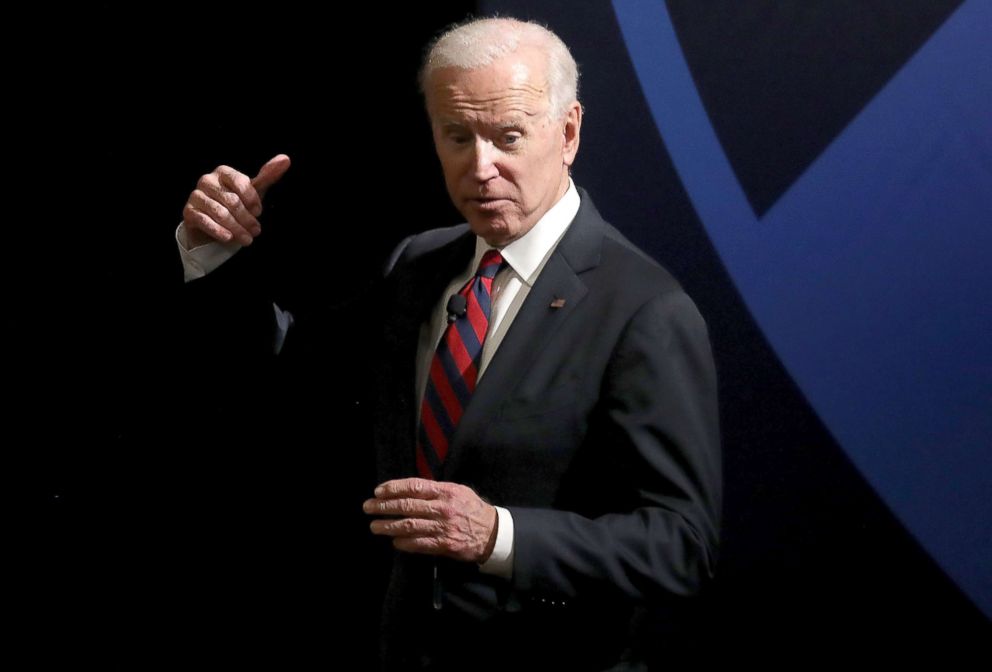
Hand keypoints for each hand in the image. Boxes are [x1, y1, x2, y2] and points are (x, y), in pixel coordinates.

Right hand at [181, 154, 290, 247]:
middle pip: (232, 201)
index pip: (241, 183)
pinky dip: (219, 231)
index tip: (258, 212)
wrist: (214, 224)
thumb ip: (268, 175)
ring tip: (247, 239)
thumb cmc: (237, 204)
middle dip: (247, 219)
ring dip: (236, 228)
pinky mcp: (189, 211)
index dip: (252, 199)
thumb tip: (286, 159)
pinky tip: (229, 238)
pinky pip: (205, 221)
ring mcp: (196, 195)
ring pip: (220, 213)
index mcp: (223, 172)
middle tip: (256, 231)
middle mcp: (207, 180)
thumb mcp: (253, 191)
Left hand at [364, 478, 497, 562]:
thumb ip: (435, 490)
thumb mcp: (457, 491)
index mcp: (445, 491)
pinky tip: (394, 541)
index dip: (393, 488)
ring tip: (374, 526)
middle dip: (384, 506)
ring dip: (388, 526)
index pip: (414, 487)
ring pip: (409, 526)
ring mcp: (442, 528)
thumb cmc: (472, 509)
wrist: (493, 533)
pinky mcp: (444, 545)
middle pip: (407, 506)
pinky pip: (419, 544)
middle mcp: (442, 508)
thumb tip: (409, 490)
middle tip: (368, 507)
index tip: (378, 491)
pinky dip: (404, 543)